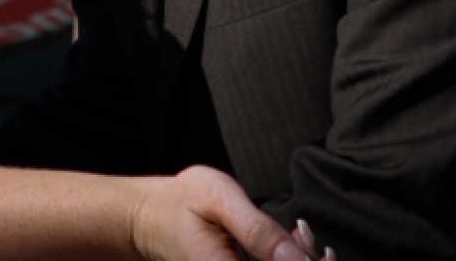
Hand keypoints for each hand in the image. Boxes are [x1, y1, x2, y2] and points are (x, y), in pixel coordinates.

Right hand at [129, 167, 325, 260]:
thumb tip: (300, 259)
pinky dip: (288, 260)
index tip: (306, 238)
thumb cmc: (181, 202)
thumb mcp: (219, 200)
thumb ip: (258, 230)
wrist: (149, 219)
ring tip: (298, 233)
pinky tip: (290, 243)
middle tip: (303, 231)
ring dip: (300, 260)